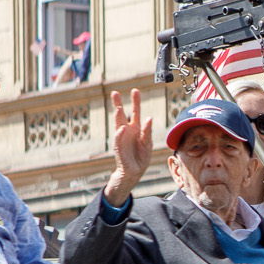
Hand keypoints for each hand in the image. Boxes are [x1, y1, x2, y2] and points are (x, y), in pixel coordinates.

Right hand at [103, 89, 153, 205]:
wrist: (134, 173)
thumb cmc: (141, 157)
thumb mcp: (148, 143)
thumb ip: (148, 132)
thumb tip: (149, 118)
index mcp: (136, 129)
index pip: (135, 112)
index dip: (135, 102)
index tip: (135, 90)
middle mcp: (127, 131)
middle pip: (122, 115)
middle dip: (118, 104)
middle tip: (115, 92)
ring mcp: (121, 139)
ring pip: (118, 125)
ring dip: (118, 116)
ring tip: (118, 107)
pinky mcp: (119, 149)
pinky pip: (118, 140)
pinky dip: (120, 134)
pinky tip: (122, 127)